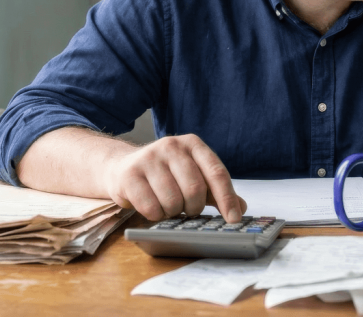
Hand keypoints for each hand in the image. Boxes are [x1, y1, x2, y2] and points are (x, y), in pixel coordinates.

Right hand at [103, 134, 246, 222]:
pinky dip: (155, 215)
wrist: (122, 167)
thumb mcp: (192, 176)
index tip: (233, 219)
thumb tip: (241, 208)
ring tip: (168, 206)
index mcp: (193, 144)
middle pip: (195, 189)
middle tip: (188, 210)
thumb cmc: (164, 175)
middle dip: (194, 208)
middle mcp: (171, 146)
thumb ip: (216, 191)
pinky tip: (152, 208)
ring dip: (173, 213)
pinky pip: (151, 207)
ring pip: (173, 201)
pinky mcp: (130, 175)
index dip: (227, 198)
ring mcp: (149, 158)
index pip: (217, 172)